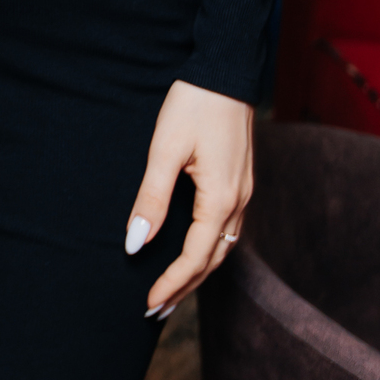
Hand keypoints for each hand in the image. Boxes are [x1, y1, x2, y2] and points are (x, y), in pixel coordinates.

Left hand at [124, 78, 252, 317]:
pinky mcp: (240, 179)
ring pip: (223, 246)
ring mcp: (243, 191)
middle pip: (213, 260)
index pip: (196, 257)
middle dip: (185, 286)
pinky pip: (227, 227)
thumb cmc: (193, 104)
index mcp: (221, 198)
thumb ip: (151, 198)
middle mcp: (238, 201)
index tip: (148, 303)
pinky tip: (192, 248)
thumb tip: (135, 243)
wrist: (225, 69)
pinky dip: (208, 247)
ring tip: (171, 288)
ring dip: (198, 270)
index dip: (172, 283)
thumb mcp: (165, 150)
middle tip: (156, 309)